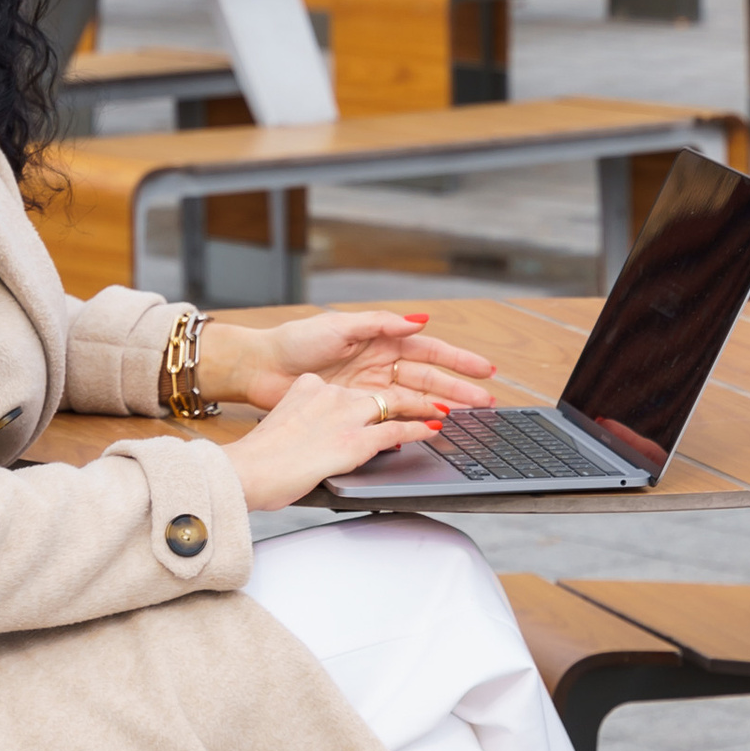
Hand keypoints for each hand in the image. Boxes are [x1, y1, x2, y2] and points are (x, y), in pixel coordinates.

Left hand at [211, 308, 493, 419]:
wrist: (262, 368)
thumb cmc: (297, 340)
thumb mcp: (340, 325)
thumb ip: (380, 323)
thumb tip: (418, 320)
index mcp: (381, 339)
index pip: (429, 349)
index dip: (458, 360)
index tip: (484, 370)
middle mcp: (380, 364)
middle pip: (428, 379)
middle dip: (459, 390)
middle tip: (486, 403)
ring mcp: (370, 388)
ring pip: (415, 400)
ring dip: (440, 408)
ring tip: (466, 419)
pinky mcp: (356, 410)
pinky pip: (390, 418)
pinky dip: (409, 424)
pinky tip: (428, 430)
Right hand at [225, 366, 449, 512]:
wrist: (247, 471)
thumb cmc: (259, 458)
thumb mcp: (283, 422)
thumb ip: (304, 417)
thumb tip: (316, 431)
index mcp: (312, 387)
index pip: (352, 386)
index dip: (372, 395)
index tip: (383, 401)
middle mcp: (332, 394)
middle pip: (380, 389)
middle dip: (413, 392)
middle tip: (437, 393)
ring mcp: (345, 414)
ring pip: (395, 403)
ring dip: (425, 405)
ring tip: (447, 408)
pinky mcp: (355, 439)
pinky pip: (397, 430)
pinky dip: (418, 428)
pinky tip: (432, 428)